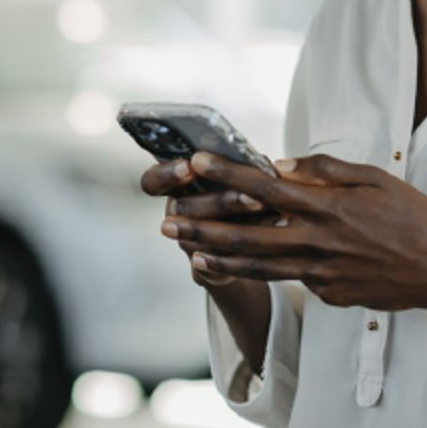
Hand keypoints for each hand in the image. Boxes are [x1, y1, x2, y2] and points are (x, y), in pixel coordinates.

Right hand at [138, 157, 270, 287]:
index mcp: (177, 188)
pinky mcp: (205, 268)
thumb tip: (257, 159)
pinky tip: (272, 230)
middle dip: (220, 200)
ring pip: (204, 236)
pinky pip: (220, 261)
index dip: (167, 174)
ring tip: (265, 208)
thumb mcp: (237, 175)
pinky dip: (250, 244)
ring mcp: (189, 242)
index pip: (154, 181)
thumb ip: (239, 166)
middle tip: (249, 194)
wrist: (249, 242)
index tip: (189, 166)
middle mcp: (177, 215)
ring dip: (237, 222)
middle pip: (184, 208)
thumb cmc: (239, 196)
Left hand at [158, 150, 426, 310]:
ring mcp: (320, 273)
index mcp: (328, 207)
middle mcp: (317, 242)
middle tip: (168, 224)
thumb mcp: (374, 178)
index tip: (196, 163)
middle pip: (246, 236)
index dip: (226, 174)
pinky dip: (263, 273)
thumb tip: (283, 164)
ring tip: (186, 252)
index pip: (265, 187)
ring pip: (257, 267)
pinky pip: (292, 279)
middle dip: (202, 229)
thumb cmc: (412, 217)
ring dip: (217, 258)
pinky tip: (240, 267)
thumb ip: (326, 170)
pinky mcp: (327, 294)